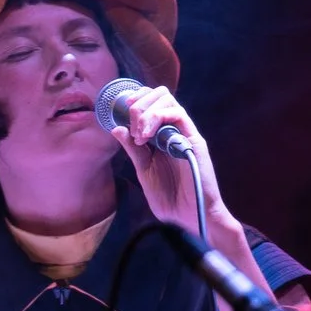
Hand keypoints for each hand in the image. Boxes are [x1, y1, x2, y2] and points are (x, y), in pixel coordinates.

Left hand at [107, 83, 227, 229]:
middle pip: (160, 94)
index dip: (135, 99)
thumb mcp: (144, 171)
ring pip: (167, 100)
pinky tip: (147, 136)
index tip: (121, 110)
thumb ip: (133, 150)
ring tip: (139, 135)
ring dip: (146, 112)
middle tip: (132, 127)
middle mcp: (174, 130)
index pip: (151, 102)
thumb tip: (116, 128)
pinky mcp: (194, 140)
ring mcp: (184, 133)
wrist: (190, 216)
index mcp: (162, 135)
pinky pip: (177, 115)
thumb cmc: (170, 198)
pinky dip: (157, 118)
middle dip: (139, 103)